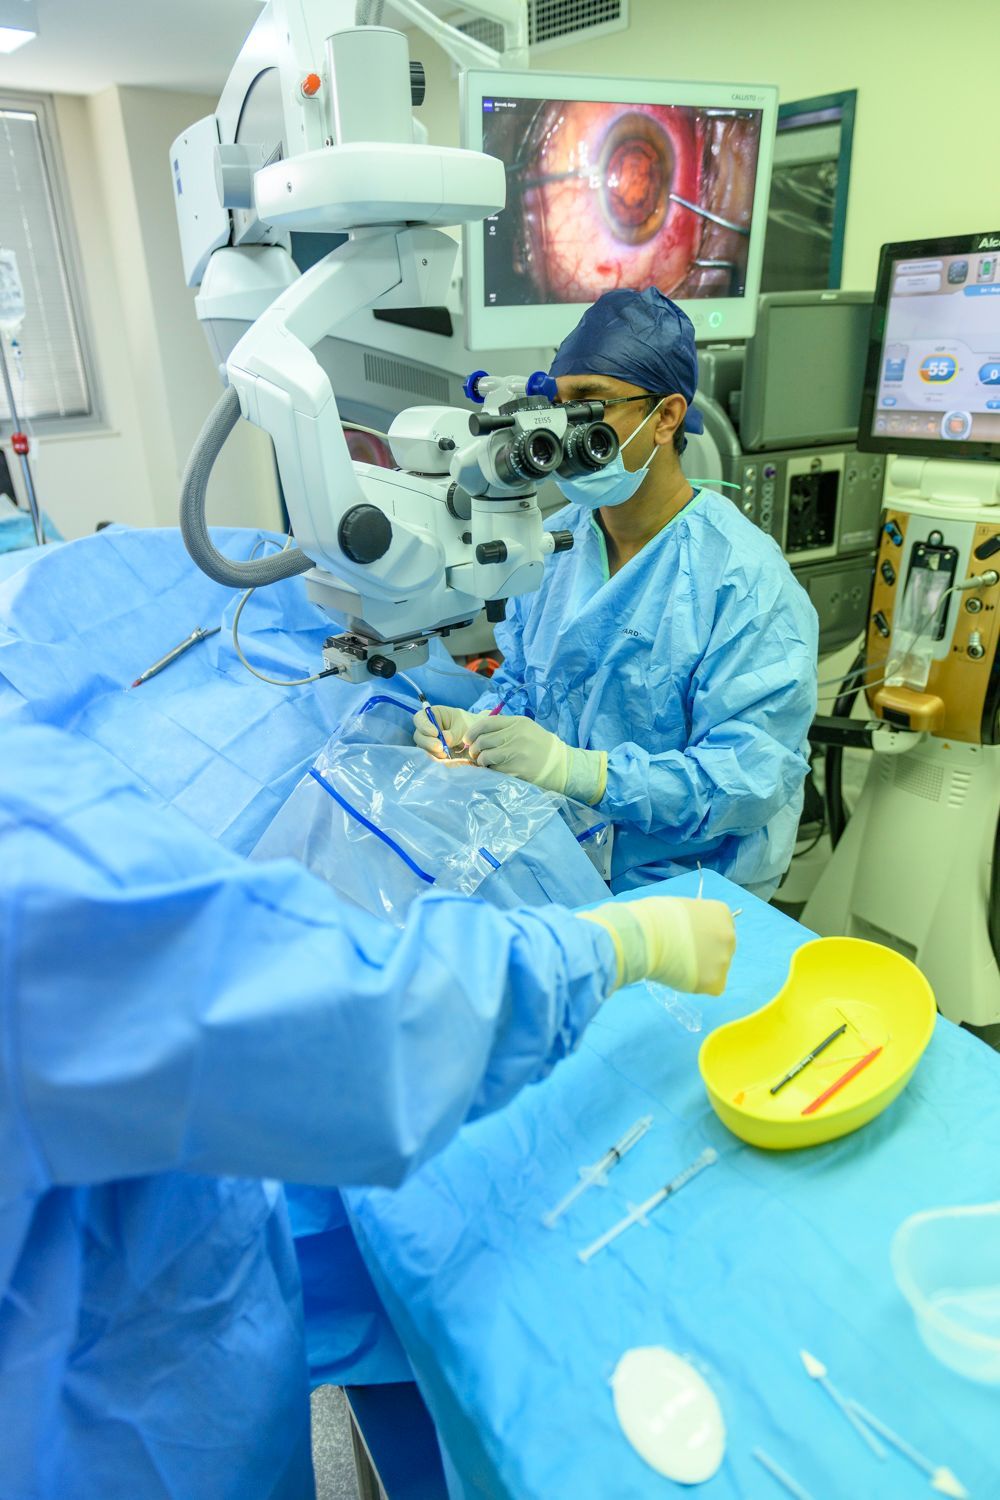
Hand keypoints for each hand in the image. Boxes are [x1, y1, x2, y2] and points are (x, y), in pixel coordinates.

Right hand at [412, 704, 477, 757]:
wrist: (475, 737)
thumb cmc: (467, 726)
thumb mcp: (463, 727)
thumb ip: (453, 734)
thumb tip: (444, 740)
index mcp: (432, 715)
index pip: (420, 718)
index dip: (424, 726)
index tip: (436, 733)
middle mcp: (426, 729)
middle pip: (418, 736)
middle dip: (428, 743)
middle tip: (441, 747)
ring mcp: (428, 742)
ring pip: (422, 749)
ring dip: (433, 753)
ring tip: (446, 754)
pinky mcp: (432, 753)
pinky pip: (430, 757)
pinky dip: (437, 759)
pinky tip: (446, 760)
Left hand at [464, 714, 606, 803]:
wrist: (561, 765)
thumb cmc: (540, 745)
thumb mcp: (525, 728)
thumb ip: (504, 726)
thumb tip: (477, 732)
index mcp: (518, 723)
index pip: (486, 723)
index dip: (472, 731)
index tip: (468, 739)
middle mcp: (516, 736)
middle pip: (483, 741)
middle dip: (474, 749)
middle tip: (475, 754)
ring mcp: (516, 754)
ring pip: (485, 756)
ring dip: (480, 761)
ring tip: (484, 763)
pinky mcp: (516, 770)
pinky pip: (494, 770)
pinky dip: (490, 771)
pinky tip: (494, 770)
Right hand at [579, 896, 735, 994]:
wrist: (645, 936)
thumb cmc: (654, 918)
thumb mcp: (682, 910)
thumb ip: (695, 922)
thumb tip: (692, 933)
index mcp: (722, 913)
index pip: (720, 930)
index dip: (703, 938)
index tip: (688, 941)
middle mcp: (729, 936)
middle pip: (721, 950)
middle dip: (705, 954)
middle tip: (682, 956)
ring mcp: (724, 960)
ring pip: (715, 970)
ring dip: (700, 970)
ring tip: (676, 965)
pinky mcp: (715, 982)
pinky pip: (710, 987)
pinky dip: (697, 985)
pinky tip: (680, 976)